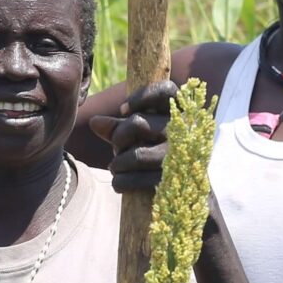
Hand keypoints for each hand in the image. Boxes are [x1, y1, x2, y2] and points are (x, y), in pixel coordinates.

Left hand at [89, 79, 174, 196]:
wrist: (186, 191)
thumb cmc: (159, 154)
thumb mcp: (141, 136)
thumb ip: (119, 127)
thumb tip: (95, 122)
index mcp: (179, 114)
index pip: (166, 91)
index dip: (142, 96)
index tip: (123, 109)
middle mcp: (183, 132)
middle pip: (137, 123)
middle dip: (119, 137)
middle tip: (118, 148)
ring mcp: (179, 158)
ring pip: (136, 154)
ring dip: (118, 163)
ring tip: (116, 167)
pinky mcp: (173, 181)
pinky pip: (137, 179)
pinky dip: (121, 181)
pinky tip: (119, 182)